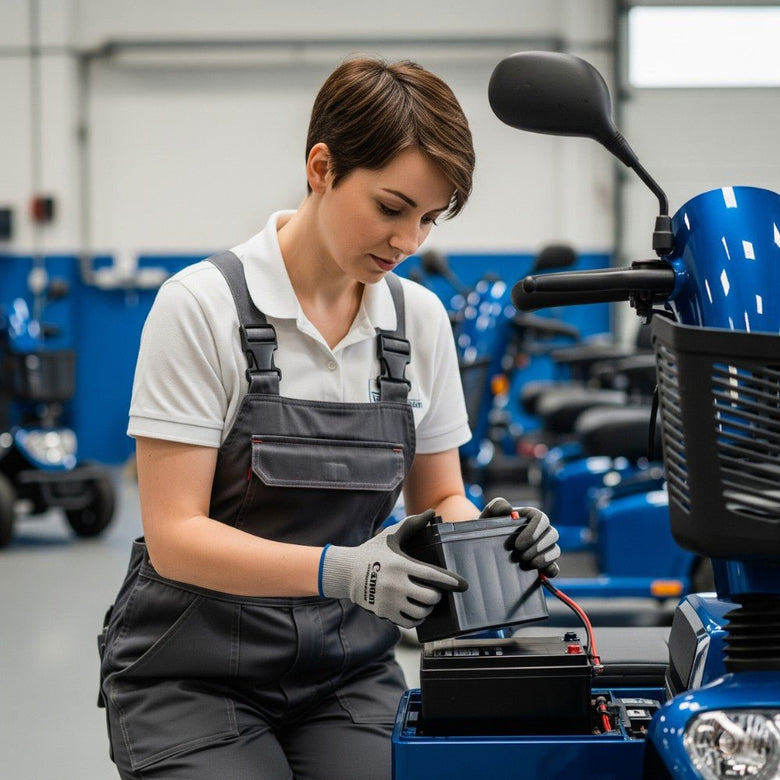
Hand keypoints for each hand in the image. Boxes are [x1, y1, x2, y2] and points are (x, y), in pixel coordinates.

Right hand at [318, 509, 468, 627]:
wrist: (347, 572)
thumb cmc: (373, 552)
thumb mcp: (391, 536)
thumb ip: (412, 524)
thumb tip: (431, 512)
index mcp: (401, 564)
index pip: (432, 575)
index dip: (450, 581)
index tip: (463, 585)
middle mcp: (396, 584)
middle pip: (430, 597)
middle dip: (437, 595)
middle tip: (435, 591)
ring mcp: (390, 601)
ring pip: (421, 612)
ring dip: (428, 607)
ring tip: (426, 601)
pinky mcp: (385, 613)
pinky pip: (410, 622)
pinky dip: (417, 618)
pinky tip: (416, 610)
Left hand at [480, 497, 560, 576]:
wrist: (485, 542)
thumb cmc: (490, 525)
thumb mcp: (490, 514)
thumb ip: (497, 506)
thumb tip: (508, 509)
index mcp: (531, 516)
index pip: (541, 519)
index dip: (533, 532)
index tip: (518, 544)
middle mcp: (541, 531)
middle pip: (552, 535)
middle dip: (537, 547)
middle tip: (520, 555)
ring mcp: (544, 547)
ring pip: (555, 550)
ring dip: (543, 558)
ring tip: (526, 563)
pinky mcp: (544, 563)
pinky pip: (554, 566)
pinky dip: (551, 570)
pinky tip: (542, 573)